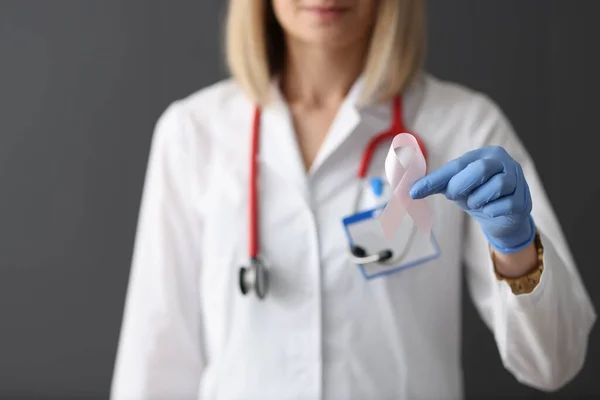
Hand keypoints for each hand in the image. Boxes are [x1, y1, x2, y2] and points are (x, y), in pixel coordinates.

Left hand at [409, 146, 534, 253]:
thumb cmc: (476, 194)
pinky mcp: (523, 199)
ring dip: (478, 200)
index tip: (414, 192)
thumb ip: (434, 185)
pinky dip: (491, 211)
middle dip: (462, 185)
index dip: (434, 179)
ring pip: (496, 186)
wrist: (502, 218)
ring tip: (475, 203)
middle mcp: (502, 161)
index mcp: (483, 154)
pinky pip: (505, 205)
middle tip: (454, 196)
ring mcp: (517, 179)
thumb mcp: (454, 187)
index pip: (455, 166)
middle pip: (480, 168)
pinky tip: (490, 211)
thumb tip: (409, 190)